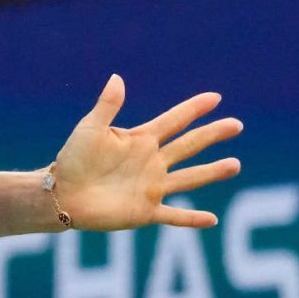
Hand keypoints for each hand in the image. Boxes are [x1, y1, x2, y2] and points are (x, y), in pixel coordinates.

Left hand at [52, 74, 241, 229]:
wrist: (62, 194)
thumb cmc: (72, 158)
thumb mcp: (90, 128)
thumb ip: (107, 106)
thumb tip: (117, 77)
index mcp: (140, 140)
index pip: (174, 120)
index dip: (194, 108)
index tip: (215, 97)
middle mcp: (151, 162)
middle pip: (189, 145)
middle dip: (212, 135)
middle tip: (236, 124)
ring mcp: (151, 187)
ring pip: (189, 178)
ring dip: (212, 172)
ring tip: (235, 164)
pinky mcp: (145, 211)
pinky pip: (174, 215)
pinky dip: (192, 219)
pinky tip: (212, 219)